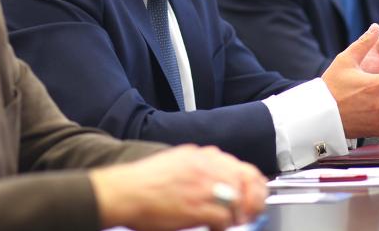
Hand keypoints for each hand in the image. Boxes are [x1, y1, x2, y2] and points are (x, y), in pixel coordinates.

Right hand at [90, 144, 266, 230]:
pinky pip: (225, 218)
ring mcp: (205, 186)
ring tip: (228, 221)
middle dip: (252, 199)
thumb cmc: (144, 181)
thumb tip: (216, 176)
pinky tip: (214, 227)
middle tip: (249, 212)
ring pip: (239, 200)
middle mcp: (207, 166)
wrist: (126, 191)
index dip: (251, 184)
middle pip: (247, 181)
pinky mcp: (199, 207)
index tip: (251, 195)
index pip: (241, 166)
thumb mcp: (176, 161)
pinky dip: (224, 225)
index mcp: (202, 155)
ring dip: (237, 214)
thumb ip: (199, 165)